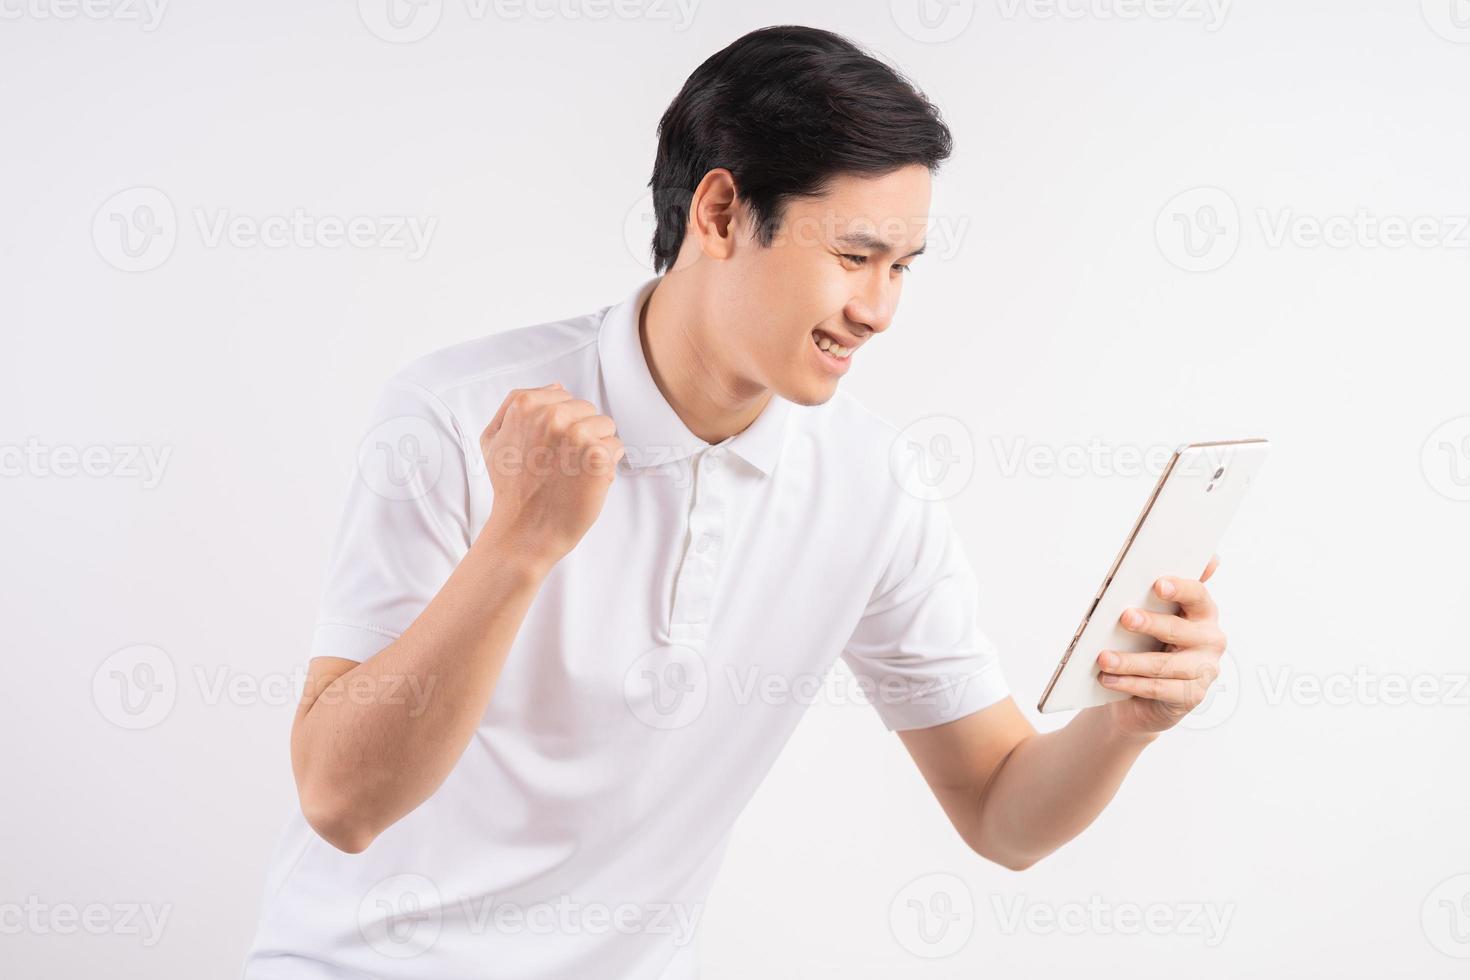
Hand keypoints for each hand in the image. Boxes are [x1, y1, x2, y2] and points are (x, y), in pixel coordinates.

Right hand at [477, 383, 623, 567]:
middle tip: (562, 463)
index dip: (562, 424)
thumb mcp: (493, 440)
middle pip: (588, 410)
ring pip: (606, 426)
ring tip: (575, 471)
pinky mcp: (598, 457)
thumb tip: (556, 387)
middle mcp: (552, 416)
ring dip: (596, 447)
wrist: (524, 530)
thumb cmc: (511, 488)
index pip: (565, 397)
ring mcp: (577, 435)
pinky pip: (616, 447)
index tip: (549, 448)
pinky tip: (587, 480)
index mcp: (526, 406)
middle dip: (581, 433)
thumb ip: (515, 406)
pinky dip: (607, 464)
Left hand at [1095, 555, 1226, 737]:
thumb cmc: (1149, 644)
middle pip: (1178, 629)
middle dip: (1150, 623)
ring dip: (1129, 661)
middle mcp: (1210, 640)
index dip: (1180, 588)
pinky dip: (1130, 684)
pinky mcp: (1192, 695)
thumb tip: (1160, 569)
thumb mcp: (1152, 618)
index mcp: (1203, 612)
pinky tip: (1109, 679)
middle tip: (1125, 618)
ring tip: (1104, 658)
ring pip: (1164, 664)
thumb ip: (1154, 594)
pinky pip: (1158, 689)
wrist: (1146, 694)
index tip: (1158, 585)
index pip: (1197, 595)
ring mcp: (1204, 670)